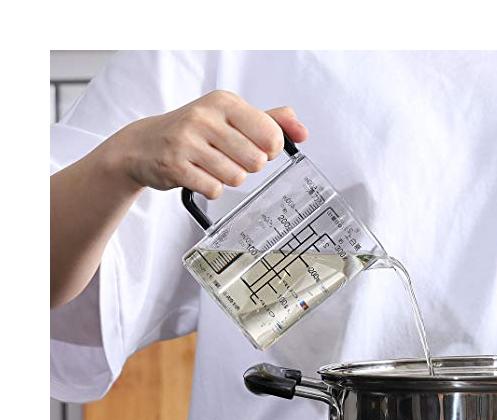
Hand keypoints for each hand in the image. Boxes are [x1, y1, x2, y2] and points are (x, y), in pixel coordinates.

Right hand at [113, 90, 308, 198]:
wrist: (143, 145)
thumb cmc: (194, 131)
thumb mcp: (230, 117)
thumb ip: (269, 121)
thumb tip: (302, 131)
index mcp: (224, 102)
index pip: (271, 134)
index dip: (269, 150)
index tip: (256, 148)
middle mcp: (205, 117)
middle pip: (256, 161)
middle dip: (247, 167)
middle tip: (229, 158)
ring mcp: (187, 141)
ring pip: (236, 178)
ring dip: (228, 179)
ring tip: (211, 166)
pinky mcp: (175, 166)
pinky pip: (214, 190)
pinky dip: (211, 189)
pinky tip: (199, 176)